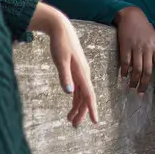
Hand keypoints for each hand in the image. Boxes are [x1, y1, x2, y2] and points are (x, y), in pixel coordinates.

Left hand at [29, 3, 98, 127]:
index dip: (92, 109)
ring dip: (77, 107)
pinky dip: (75, 98)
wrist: (60, 28)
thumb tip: (69, 93)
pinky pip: (78, 88)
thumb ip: (64, 77)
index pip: (89, 95)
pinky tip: (71, 105)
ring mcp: (80, 72)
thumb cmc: (59, 43)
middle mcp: (84, 74)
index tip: (95, 122)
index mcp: (82, 73)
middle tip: (74, 126)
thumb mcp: (60, 60)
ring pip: (81, 94)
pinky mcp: (75, 70)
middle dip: (81, 112)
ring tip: (70, 120)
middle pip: (85, 97)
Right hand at [114, 6, 154, 95]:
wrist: (131, 14)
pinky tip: (123, 75)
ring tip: (131, 86)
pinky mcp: (125, 45)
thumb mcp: (152, 38)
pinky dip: (124, 71)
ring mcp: (136, 47)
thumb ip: (153, 51)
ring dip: (134, 80)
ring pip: (137, 69)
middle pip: (148, 71)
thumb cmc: (142, 27)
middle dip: (145, 85)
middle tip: (140, 93)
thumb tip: (154, 67)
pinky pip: (125, 62)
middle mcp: (147, 49)